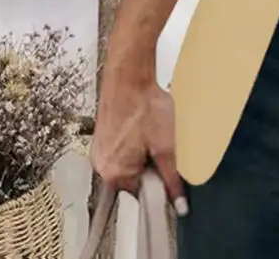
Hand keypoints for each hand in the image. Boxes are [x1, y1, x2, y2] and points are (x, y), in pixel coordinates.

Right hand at [90, 63, 187, 216]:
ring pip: (128, 161)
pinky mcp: (102, 135)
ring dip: (141, 151)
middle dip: (149, 163)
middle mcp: (102, 166)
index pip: (142, 192)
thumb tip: (179, 202)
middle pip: (133, 177)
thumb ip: (170, 177)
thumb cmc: (143, 106)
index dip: (159, 178)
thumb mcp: (165, 146)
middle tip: (158, 141)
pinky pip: (120, 147)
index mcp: (115, 174)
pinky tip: (141, 123)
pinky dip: (132, 139)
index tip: (166, 164)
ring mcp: (99, 150)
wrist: (128, 76)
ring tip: (148, 128)